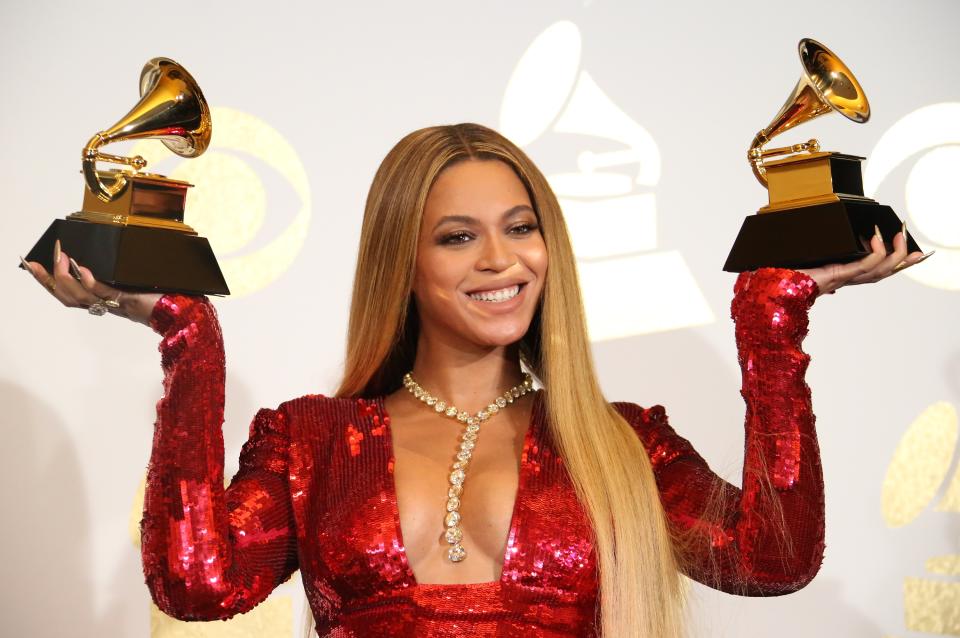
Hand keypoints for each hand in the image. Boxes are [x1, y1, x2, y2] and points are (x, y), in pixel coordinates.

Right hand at [21, 240, 161, 325]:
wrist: (180, 310)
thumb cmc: (160, 293)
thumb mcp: (132, 279)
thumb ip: (114, 273)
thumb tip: (98, 255)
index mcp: (103, 298)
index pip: (69, 292)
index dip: (49, 281)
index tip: (34, 265)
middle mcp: (105, 303)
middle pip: (67, 297)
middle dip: (48, 280)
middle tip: (35, 263)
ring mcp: (114, 302)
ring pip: (79, 296)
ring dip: (66, 278)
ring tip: (60, 258)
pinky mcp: (126, 300)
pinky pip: (102, 293)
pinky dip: (90, 283)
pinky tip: (83, 269)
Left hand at [797, 225, 932, 294]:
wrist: (778, 285)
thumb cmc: (791, 272)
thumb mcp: (813, 257)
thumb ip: (824, 253)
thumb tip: (837, 240)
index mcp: (844, 274)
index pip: (876, 270)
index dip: (895, 263)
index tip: (913, 254)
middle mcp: (847, 278)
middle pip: (884, 272)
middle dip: (902, 261)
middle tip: (916, 248)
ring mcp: (843, 277)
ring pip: (878, 270)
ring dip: (893, 254)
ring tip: (898, 236)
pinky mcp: (838, 274)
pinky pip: (863, 267)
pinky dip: (874, 254)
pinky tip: (876, 240)